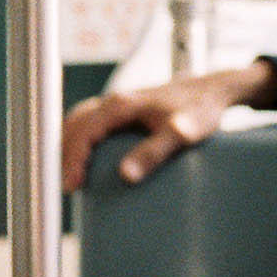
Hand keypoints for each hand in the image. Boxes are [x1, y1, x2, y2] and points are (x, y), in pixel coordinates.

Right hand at [60, 62, 276, 189]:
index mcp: (120, 106)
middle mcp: (113, 102)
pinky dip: (79, 139)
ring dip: (68, 146)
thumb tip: (125, 176)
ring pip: (78, 122)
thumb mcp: (180, 133)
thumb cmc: (200, 110)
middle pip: (74, 126)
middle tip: (65, 187)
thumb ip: (154, 153)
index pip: (83, 132)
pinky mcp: (123, 110)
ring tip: (68, 175)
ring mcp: (117, 104)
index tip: (71, 185)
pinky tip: (85, 159)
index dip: (72, 159)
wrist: (213, 89)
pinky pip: (89, 122)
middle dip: (63, 155)